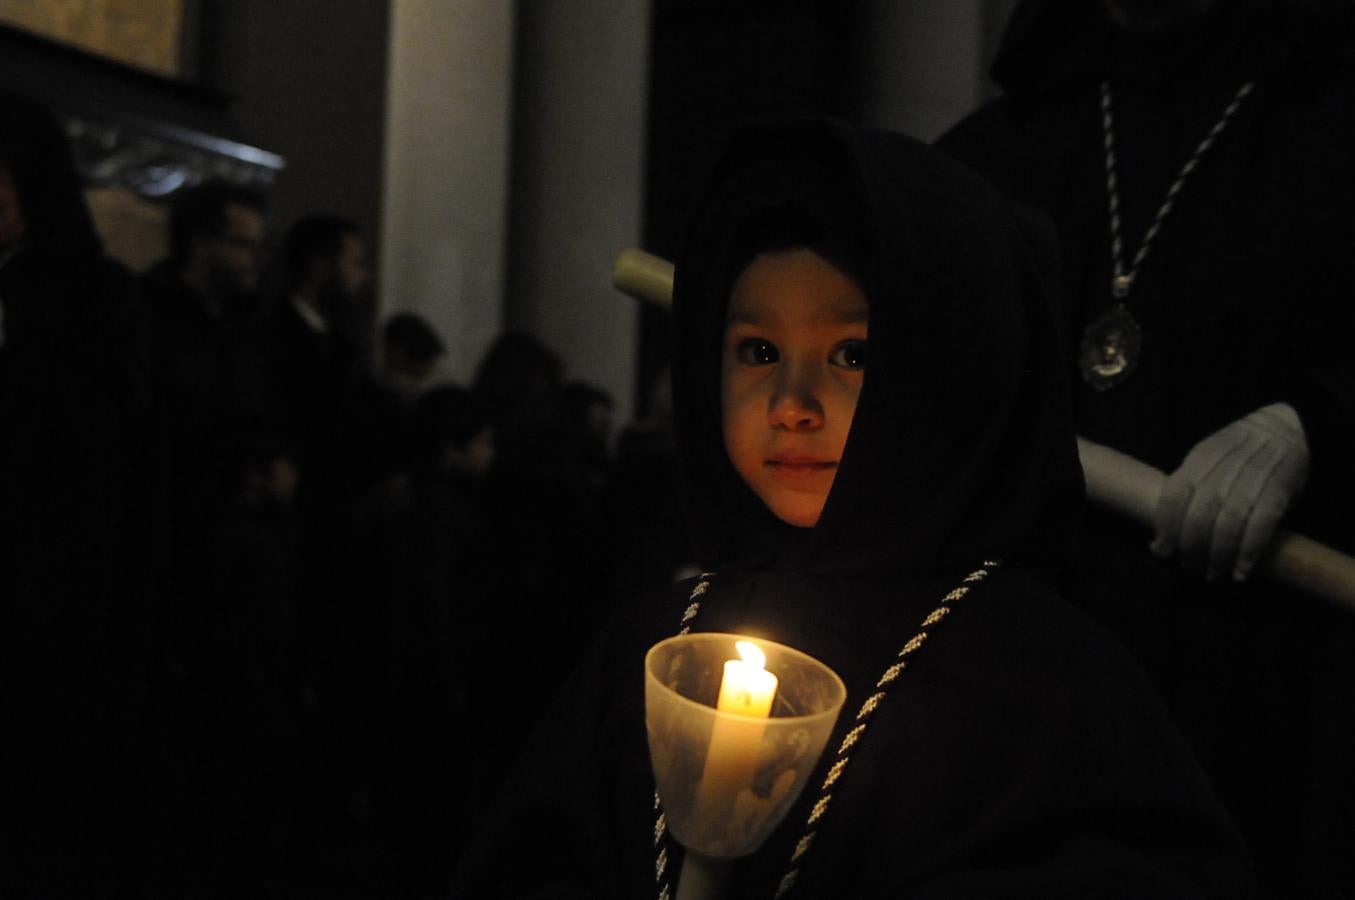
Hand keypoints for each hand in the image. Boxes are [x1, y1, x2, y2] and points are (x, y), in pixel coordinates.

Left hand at [1151, 403, 1308, 580]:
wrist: (1286, 426)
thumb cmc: (1239, 450)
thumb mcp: (1210, 456)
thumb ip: (1191, 484)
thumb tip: (1165, 534)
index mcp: (1201, 456)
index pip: (1174, 495)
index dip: (1166, 528)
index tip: (1161, 551)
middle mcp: (1225, 466)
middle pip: (1200, 514)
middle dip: (1191, 546)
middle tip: (1190, 566)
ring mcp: (1254, 477)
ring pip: (1228, 523)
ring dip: (1218, 555)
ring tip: (1213, 573)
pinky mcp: (1279, 490)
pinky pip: (1260, 526)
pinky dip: (1248, 552)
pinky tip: (1240, 570)